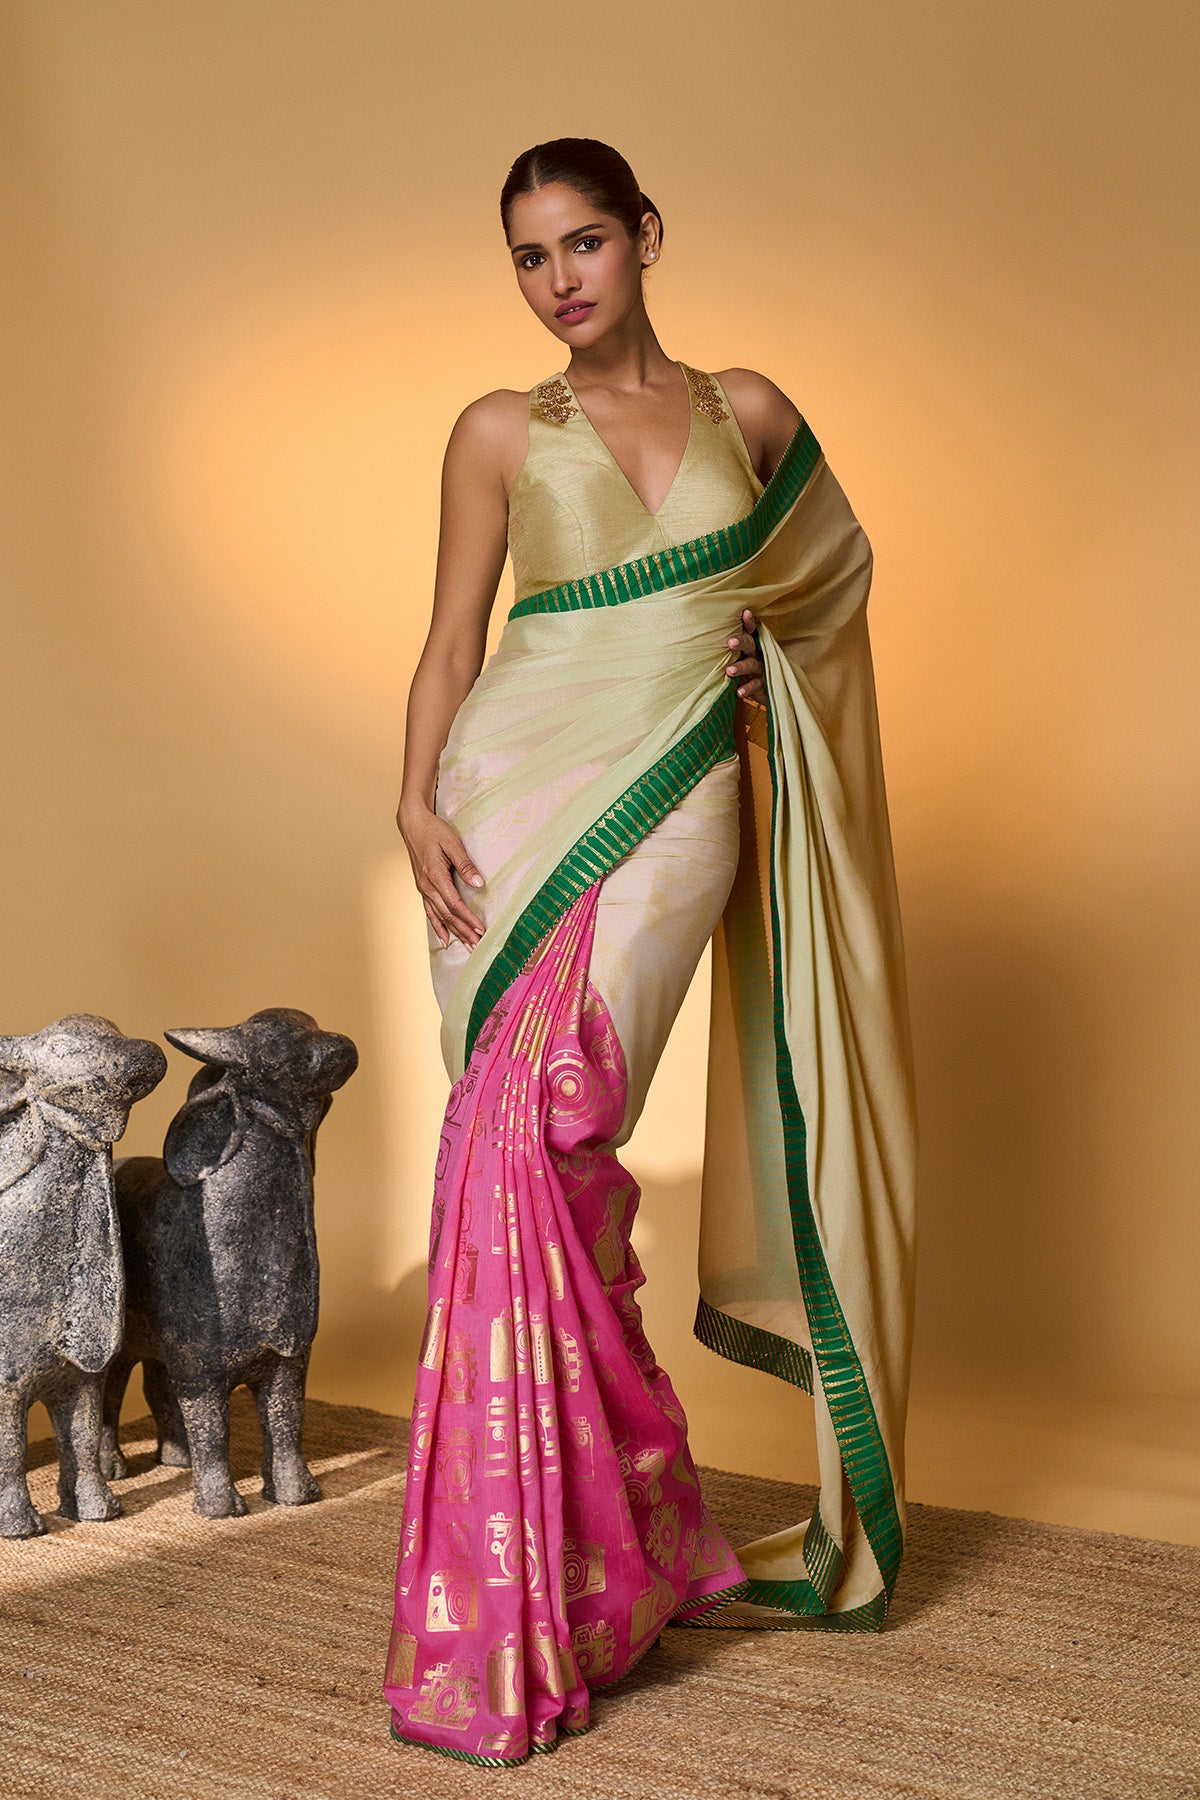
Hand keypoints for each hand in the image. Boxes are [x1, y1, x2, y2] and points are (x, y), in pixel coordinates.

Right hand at [398, 803, 485, 948]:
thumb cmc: (434, 830)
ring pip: (439, 916)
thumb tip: (478, 883)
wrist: (412, 824)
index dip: (468, 919)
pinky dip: (438, 926)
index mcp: (435, 876)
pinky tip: (444, 938)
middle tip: (478, 945)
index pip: (455, 904)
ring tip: (467, 946)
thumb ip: (465, 865)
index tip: (481, 929)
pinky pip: (430, 911)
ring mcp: (423, 888)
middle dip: (464, 931)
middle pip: (448, 915)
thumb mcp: (453, 843)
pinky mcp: (422, 887)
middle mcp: (427, 886)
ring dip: (454, 932)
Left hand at [725, 607, 764, 704]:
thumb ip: (723, 646)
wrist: (760, 689)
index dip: (749, 622)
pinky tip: (739, 692)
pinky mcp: (761, 684)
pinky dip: (747, 689)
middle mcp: (755, 654)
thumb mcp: (735, 653)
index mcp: (749, 643)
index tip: (746, 612)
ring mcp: (759, 669)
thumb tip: (695, 633)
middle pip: (750, 644)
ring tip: (729, 670)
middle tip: (731, 642)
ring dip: (741, 667)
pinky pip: (755, 686)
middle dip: (742, 642)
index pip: (749, 630)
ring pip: (751, 665)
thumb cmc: (740, 665)